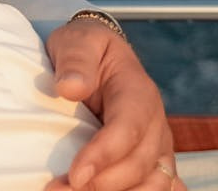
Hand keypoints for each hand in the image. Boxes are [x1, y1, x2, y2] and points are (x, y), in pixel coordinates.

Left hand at [43, 20, 177, 190]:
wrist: (96, 57)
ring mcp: (158, 147)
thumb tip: (71, 87)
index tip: (75, 175)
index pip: (129, 128)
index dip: (104, 155)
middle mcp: (156, 124)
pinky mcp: (152, 164)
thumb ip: (76, 60)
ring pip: (154, 184)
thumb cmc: (84, 49)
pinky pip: (158, 188)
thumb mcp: (77, 41)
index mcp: (139, 92)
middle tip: (58, 190)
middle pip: (140, 164)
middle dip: (102, 184)